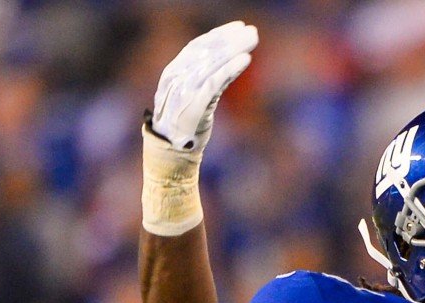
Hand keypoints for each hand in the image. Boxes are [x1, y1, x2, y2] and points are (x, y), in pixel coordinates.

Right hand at [149, 20, 258, 151]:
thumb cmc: (186, 127)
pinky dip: (230, 69)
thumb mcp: (195, 99)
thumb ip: (207, 81)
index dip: (219, 35)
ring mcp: (183, 91)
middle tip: (252, 32)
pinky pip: (214, 82)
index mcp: (174, 73)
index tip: (238, 27)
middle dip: (230, 40)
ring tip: (252, 41)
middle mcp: (177, 78)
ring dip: (234, 49)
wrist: (171, 154)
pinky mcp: (194, 105)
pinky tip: (246, 60)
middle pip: (207, 51)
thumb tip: (231, 65)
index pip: (197, 46)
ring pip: (211, 63)